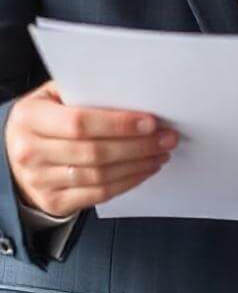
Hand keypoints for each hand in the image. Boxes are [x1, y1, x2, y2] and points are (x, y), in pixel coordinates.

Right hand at [4, 80, 177, 217]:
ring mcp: (40, 181)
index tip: (151, 122)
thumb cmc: (44, 117)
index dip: (119, 124)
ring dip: (138, 165)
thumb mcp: (53, 95)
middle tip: (167, 137)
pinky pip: (98, 195)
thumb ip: (84, 91)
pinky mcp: (54, 202)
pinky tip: (144, 169)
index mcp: (31, 118)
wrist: (16, 151)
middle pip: (94, 152)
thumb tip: (132, 90)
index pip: (80, 123)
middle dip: (138, 145)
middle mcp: (31, 152)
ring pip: (99, 176)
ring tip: (161, 152)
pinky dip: (127, 182)